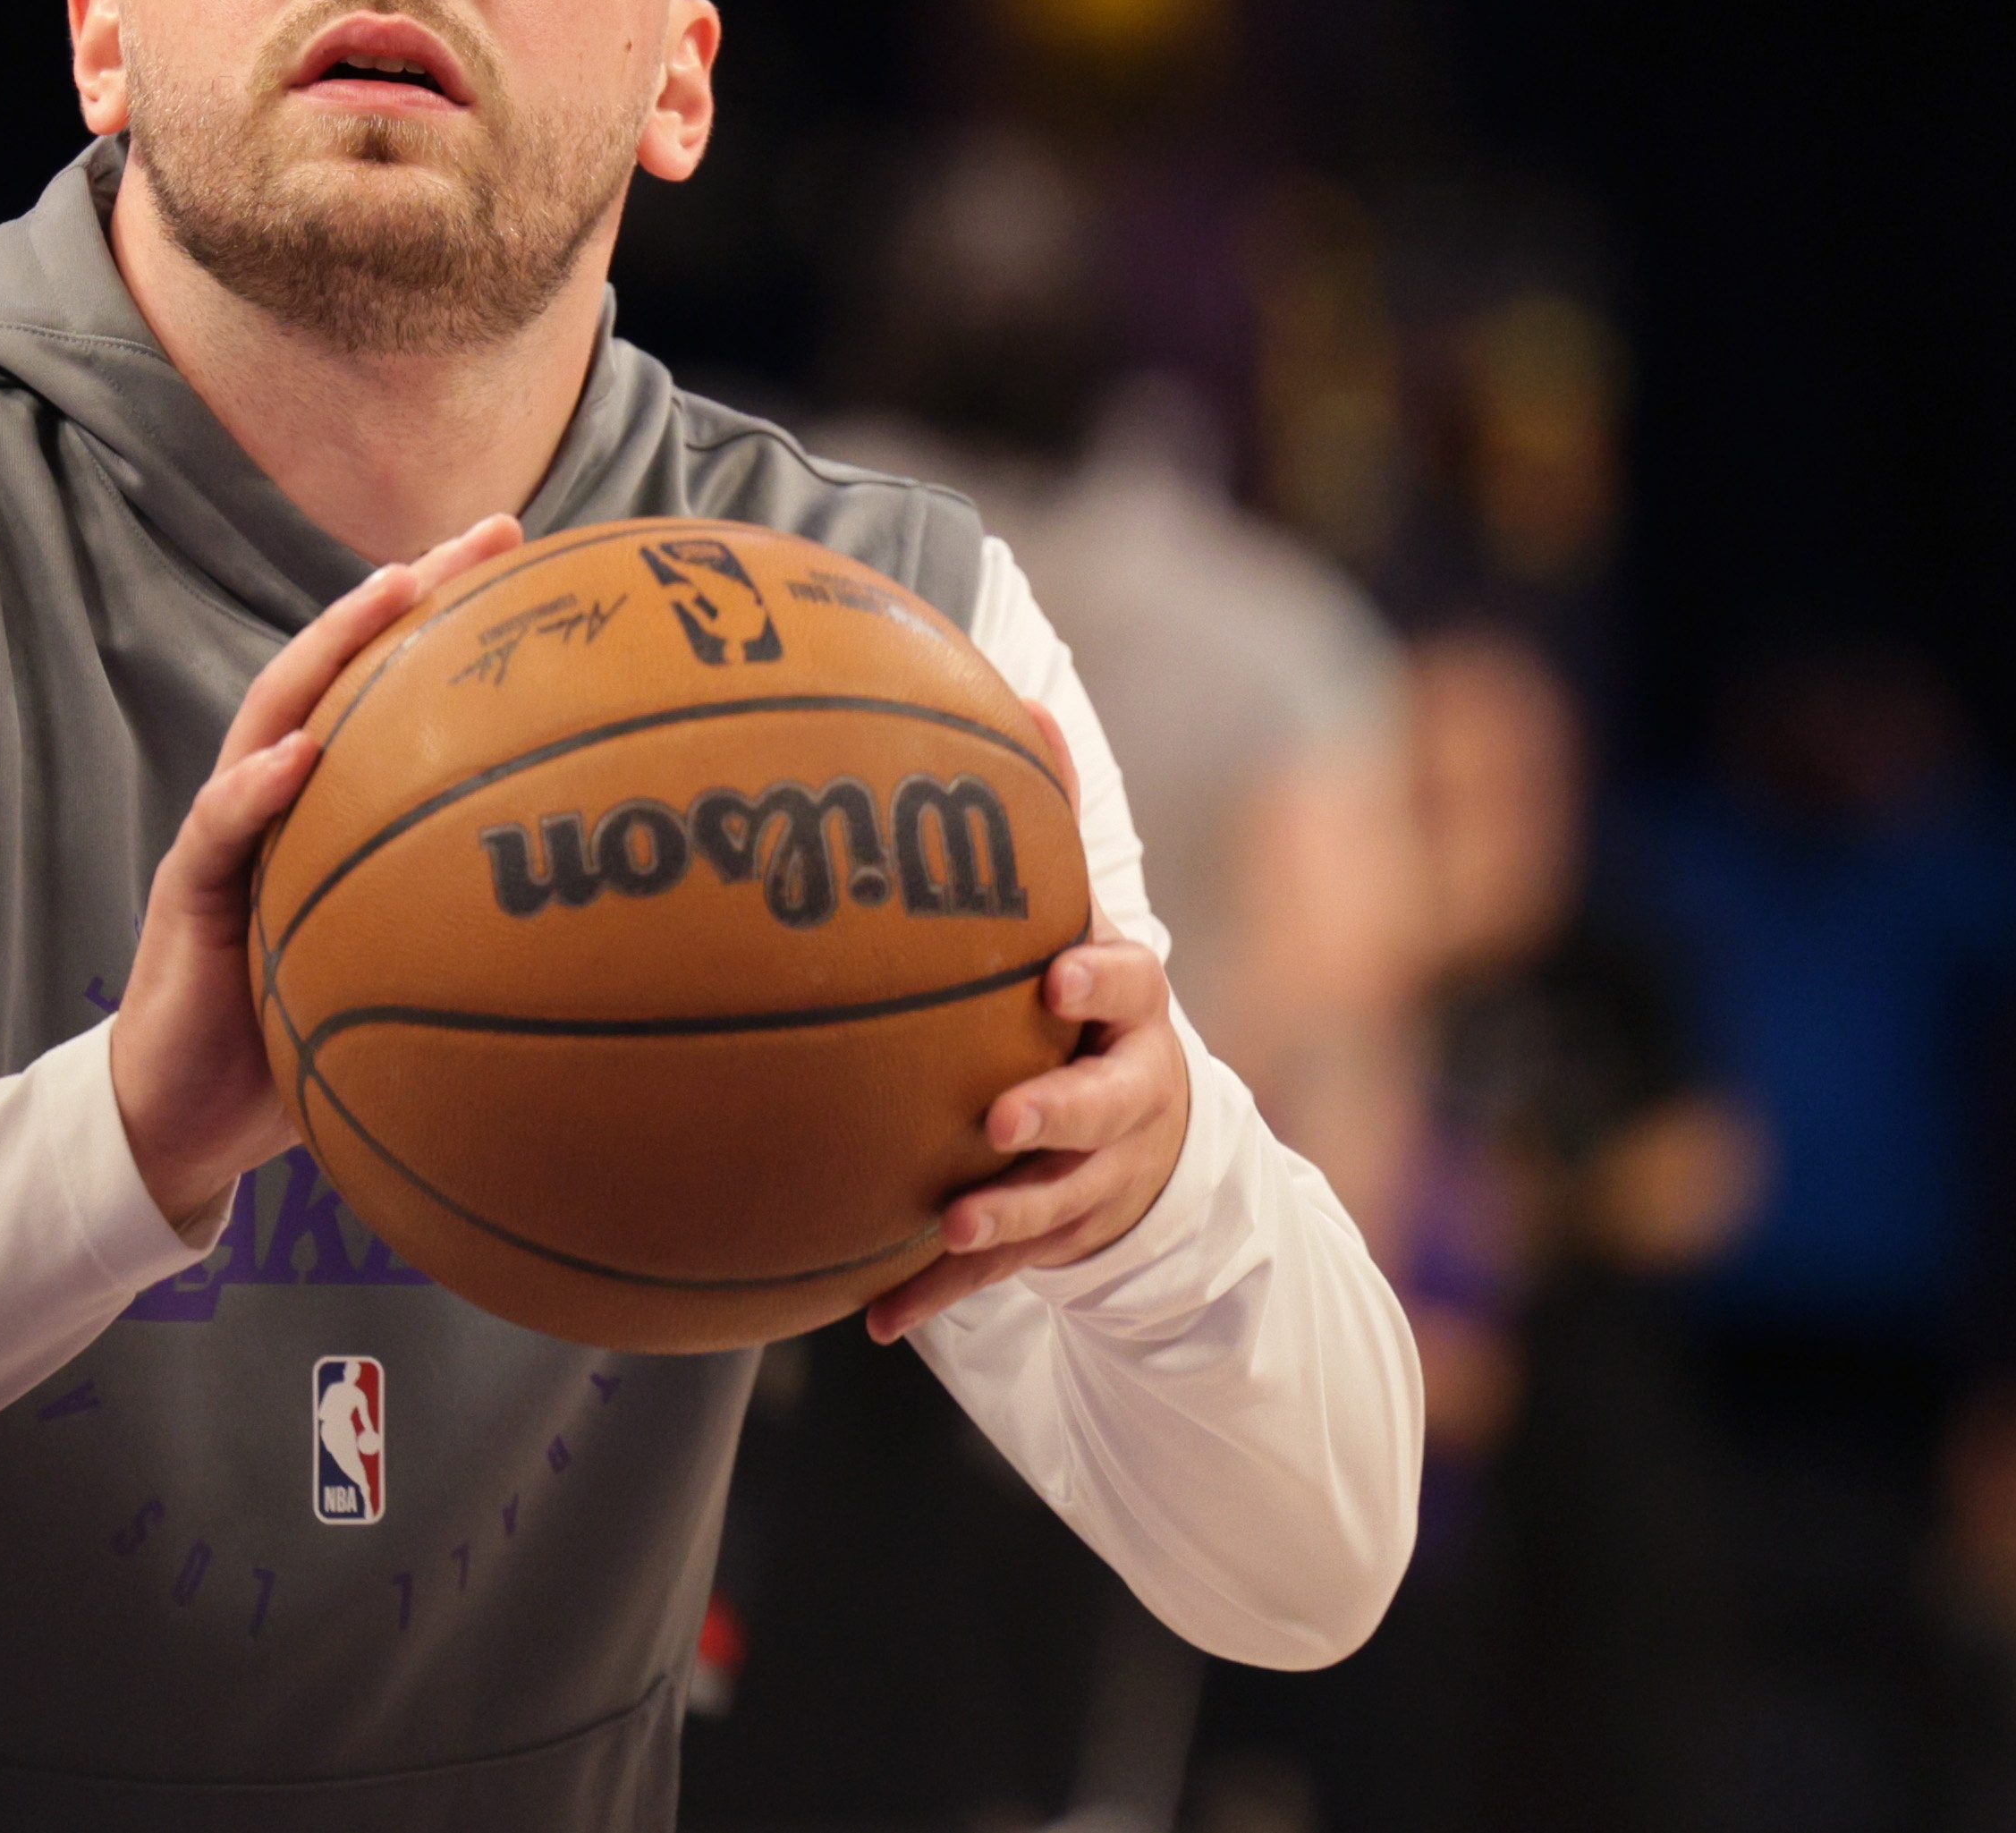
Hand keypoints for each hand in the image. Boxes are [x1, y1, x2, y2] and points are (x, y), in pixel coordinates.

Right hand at [109, 513, 526, 1228]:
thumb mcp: (405, 990)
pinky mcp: (188, 890)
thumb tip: (616, 966)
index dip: (461, 625)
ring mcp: (227, 835)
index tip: (546, 567)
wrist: (183, 1120)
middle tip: (494, 534)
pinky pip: (219, 827)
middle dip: (412, 590)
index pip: (394, 692)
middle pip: (340, 667)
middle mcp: (278, 800)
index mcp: (331, 810)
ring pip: (273, 713)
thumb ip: (472, 953)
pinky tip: (299, 756)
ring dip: (330, 646)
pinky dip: (255, 787)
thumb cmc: (297, 1053)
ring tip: (392, 592)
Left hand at [864, 699, 1190, 1341]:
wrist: (1142, 1125)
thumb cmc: (1077, 997)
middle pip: (1109, 1104)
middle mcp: (1127, 1094)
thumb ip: (1048, 821)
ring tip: (950, 1220)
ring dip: (1007, 1215)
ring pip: (1061, 1199)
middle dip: (1061, 1111)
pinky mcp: (1059, 1237)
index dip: (1102, 980)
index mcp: (1125, 1012)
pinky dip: (940, 1294)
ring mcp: (1097, 1174)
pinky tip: (874, 1317)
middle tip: (1002, 1117)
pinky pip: (1000, 1275)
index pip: (1133, 987)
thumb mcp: (1072, 914)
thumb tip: (1025, 699)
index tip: (1058, 976)